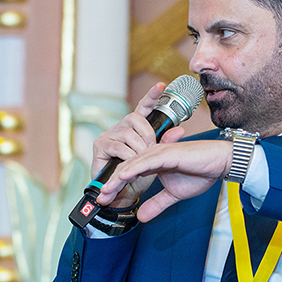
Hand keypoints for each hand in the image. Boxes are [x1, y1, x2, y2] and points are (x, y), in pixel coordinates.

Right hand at [90, 82, 185, 207]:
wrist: (123, 196)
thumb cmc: (139, 177)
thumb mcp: (157, 159)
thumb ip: (166, 144)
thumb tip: (181, 130)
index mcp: (135, 129)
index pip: (144, 107)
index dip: (151, 96)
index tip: (161, 85)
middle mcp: (121, 127)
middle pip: (135, 117)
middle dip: (147, 133)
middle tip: (152, 148)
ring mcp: (109, 135)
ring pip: (127, 132)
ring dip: (138, 147)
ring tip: (142, 159)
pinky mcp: (100, 145)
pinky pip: (117, 145)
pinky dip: (127, 155)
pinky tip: (131, 162)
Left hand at [97, 139, 231, 221]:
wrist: (220, 163)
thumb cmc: (200, 174)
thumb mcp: (173, 195)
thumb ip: (157, 204)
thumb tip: (141, 217)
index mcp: (152, 163)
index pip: (128, 174)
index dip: (115, 187)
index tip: (105, 200)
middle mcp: (152, 155)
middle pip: (125, 169)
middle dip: (111, 184)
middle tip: (99, 198)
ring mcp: (159, 152)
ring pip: (132, 164)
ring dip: (117, 178)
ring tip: (105, 190)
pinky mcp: (167, 153)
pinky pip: (146, 161)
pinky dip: (133, 168)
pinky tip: (122, 176)